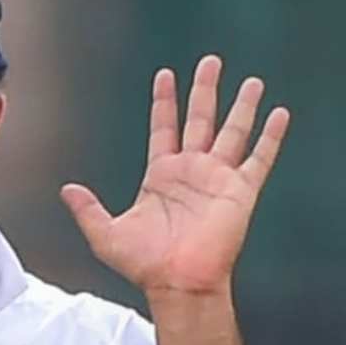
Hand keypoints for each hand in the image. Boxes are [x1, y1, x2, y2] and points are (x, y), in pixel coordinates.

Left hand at [60, 54, 288, 297]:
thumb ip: (87, 209)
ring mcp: (217, 179)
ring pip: (233, 132)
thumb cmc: (144, 264)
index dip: (165, 101)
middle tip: (210, 61)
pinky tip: (280, 114)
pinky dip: (270, 136)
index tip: (165, 74)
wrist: (176, 283)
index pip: (164, 127)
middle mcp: (191, 171)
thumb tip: (65, 189)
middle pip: (200, 120)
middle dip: (204, 90)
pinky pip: (260, 158)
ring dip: (242, 106)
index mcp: (161, 175)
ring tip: (250, 80)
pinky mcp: (240, 192)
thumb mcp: (106, 233)